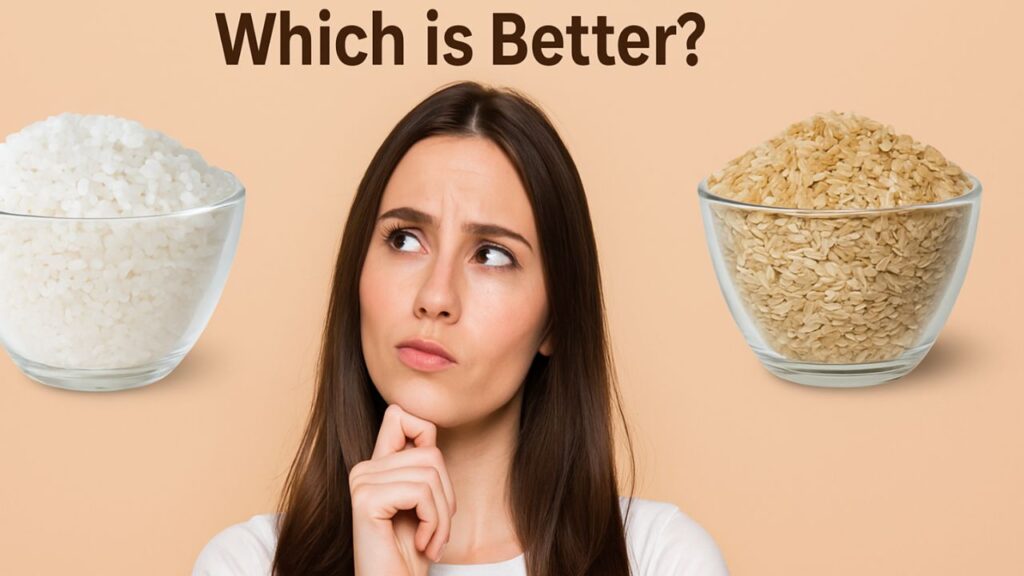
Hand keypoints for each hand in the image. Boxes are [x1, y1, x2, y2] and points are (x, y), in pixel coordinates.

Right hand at [350, 404, 456, 575]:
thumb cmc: (411, 552)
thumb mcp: (423, 502)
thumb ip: (420, 465)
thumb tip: (428, 426)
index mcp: (376, 465)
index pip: (401, 415)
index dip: (425, 432)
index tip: (433, 483)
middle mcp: (364, 468)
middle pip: (431, 453)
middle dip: (446, 496)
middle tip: (438, 531)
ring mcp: (362, 481)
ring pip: (430, 474)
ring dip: (441, 516)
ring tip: (431, 541)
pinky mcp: (366, 499)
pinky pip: (421, 492)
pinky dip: (432, 522)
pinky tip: (421, 543)